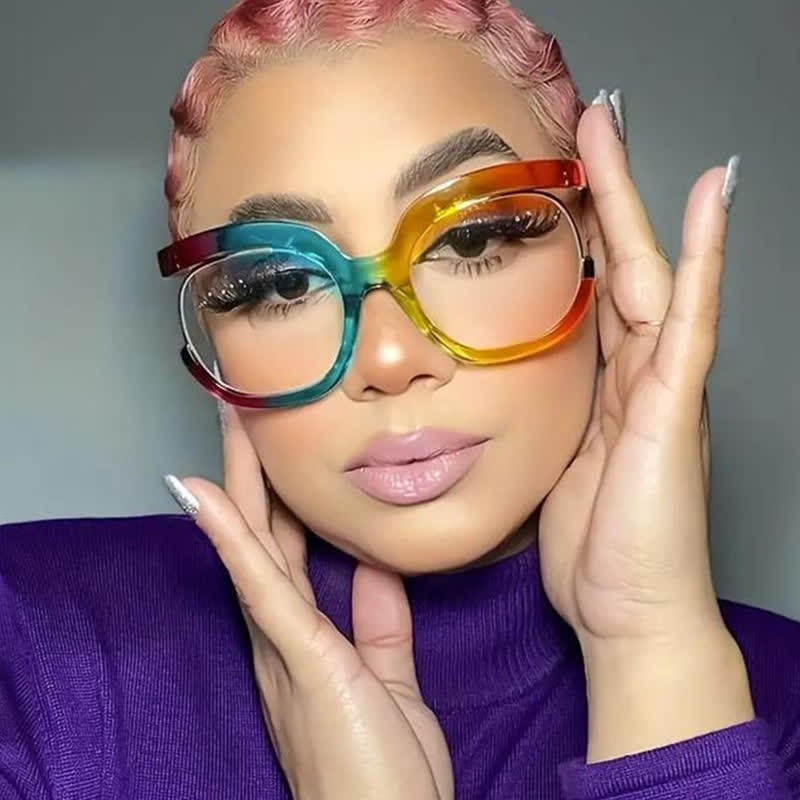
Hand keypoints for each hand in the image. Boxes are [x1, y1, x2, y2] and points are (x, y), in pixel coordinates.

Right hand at [168, 405, 452, 799]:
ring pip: (255, 544)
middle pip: (263, 534)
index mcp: (302, 639)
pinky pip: (262, 587)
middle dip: (253, 470)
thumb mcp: (387, 679)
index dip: (277, 496)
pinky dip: (231, 538)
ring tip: (229, 418)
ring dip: (239, 478)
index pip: (285, 550)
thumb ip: (378, 621)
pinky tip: (205, 495)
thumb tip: (373, 566)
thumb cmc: (385, 771)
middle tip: (246, 407)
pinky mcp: (301, 660)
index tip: (280, 447)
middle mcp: (280, 636)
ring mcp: (283, 647)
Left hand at [539, 95, 739, 653]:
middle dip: (604, 193)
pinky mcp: (677, 406)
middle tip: (587, 125)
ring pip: (653, 273)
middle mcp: (639, 374)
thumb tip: (508, 389)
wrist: (630, 611)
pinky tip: (712, 200)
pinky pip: (692, 318)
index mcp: (605, 387)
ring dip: (638, 201)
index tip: (552, 182)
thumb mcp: (551, 466)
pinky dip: (705, 258)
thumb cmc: (593, 548)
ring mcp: (664, 385)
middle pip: (621, 263)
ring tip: (618, 132)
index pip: (590, 289)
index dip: (577, 233)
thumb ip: (543, 418)